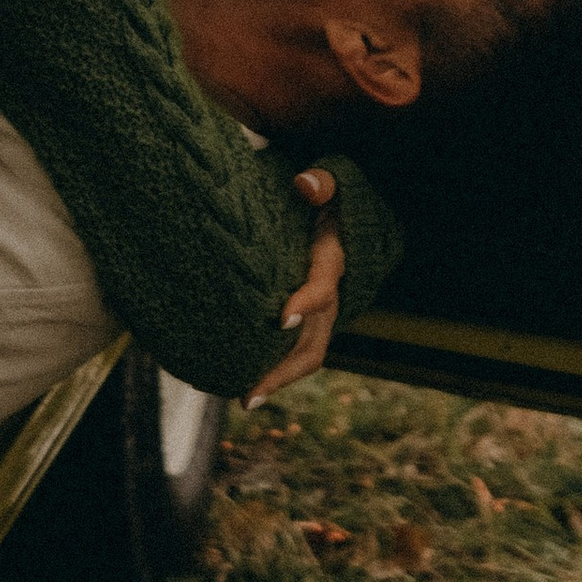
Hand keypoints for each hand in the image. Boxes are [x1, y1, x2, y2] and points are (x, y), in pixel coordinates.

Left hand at [248, 167, 344, 408]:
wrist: (339, 218)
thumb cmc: (324, 199)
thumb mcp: (330, 184)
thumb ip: (321, 183)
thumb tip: (305, 183)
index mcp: (331, 262)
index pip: (322, 286)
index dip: (306, 302)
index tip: (281, 316)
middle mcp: (329, 296)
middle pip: (314, 342)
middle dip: (284, 370)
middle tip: (249, 394)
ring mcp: (320, 314)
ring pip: (305, 355)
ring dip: (277, 379)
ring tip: (243, 398)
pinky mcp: (306, 322)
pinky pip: (294, 352)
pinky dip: (273, 370)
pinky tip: (241, 382)